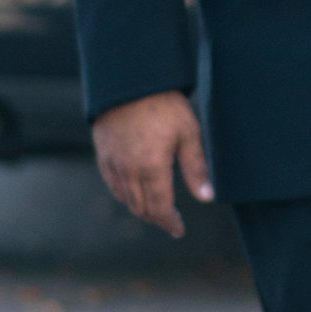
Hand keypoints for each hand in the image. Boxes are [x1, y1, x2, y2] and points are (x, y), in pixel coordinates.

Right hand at [94, 90, 212, 238]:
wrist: (130, 81)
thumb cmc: (165, 105)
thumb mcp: (189, 133)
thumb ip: (196, 168)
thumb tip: (207, 197)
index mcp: (152, 167)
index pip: (160, 208)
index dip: (170, 223)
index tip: (179, 230)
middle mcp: (128, 170)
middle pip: (141, 208)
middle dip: (157, 218)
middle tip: (171, 222)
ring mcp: (112, 163)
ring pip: (125, 199)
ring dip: (141, 208)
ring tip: (157, 210)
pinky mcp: (103, 155)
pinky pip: (113, 185)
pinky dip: (125, 194)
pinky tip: (136, 192)